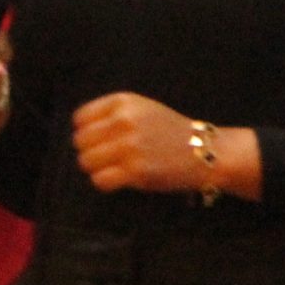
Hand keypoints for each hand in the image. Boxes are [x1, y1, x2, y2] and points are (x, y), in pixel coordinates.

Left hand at [70, 92, 258, 199]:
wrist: (205, 151)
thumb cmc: (171, 131)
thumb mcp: (142, 109)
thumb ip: (111, 116)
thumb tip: (79, 134)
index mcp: (124, 102)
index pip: (80, 119)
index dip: (86, 132)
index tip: (100, 141)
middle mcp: (124, 121)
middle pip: (80, 142)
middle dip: (91, 152)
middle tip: (109, 158)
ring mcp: (130, 146)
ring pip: (86, 162)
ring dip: (97, 169)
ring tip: (116, 168)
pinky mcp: (136, 171)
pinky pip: (99, 180)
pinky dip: (106, 183)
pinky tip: (121, 180)